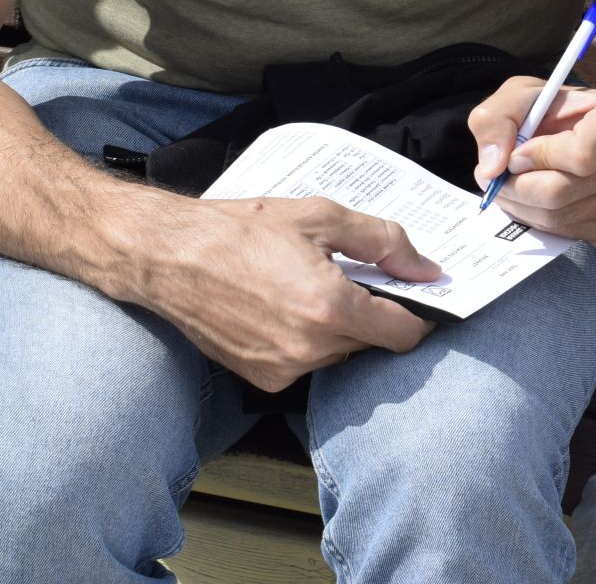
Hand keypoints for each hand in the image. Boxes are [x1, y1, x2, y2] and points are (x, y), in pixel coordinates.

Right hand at [149, 196, 439, 390]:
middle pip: (372, 342)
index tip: (415, 297)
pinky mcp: (262, 380)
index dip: (417, 315)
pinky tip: (282, 307)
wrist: (169, 256)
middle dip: (371, 313)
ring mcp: (284, 369)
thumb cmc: (241, 230)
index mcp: (331, 307)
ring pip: (339, 353)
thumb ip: (383, 242)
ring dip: (337, 327)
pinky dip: (306, 340)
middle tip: (348, 277)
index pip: (404, 334)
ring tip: (305, 287)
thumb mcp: (320, 216)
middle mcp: (310, 348)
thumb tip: (426, 268)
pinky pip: (306, 363)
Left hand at [467, 78, 595, 241]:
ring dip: (523, 207)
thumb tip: (491, 168)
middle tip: (497, 180)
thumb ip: (497, 119)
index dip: (538, 157)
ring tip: (511, 188)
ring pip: (562, 218)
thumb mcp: (524, 95)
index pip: (581, 154)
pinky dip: (542, 221)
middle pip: (564, 192)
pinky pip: (571, 233)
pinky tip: (536, 200)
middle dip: (517, 189)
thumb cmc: (560, 109)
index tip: (517, 153)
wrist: (592, 129)